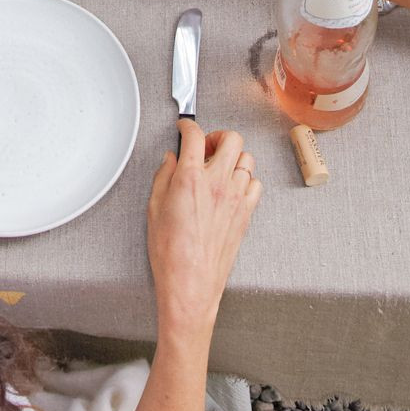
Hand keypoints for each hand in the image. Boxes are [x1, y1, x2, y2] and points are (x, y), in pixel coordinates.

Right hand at [145, 121, 262, 333]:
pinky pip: (255, 184)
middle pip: (231, 138)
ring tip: (219, 167)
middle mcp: (217, 183)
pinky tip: (232, 187)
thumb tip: (171, 160)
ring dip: (233, 157)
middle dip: (217, 135)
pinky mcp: (246, 214)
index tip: (184, 128)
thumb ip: (163, 176)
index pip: (195, 135)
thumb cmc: (170, 254)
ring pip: (247, 159)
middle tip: (206, 146)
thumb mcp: (154, 208)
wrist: (190, 285)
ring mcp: (235, 198)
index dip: (188, 125)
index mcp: (190, 178)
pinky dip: (246, 179)